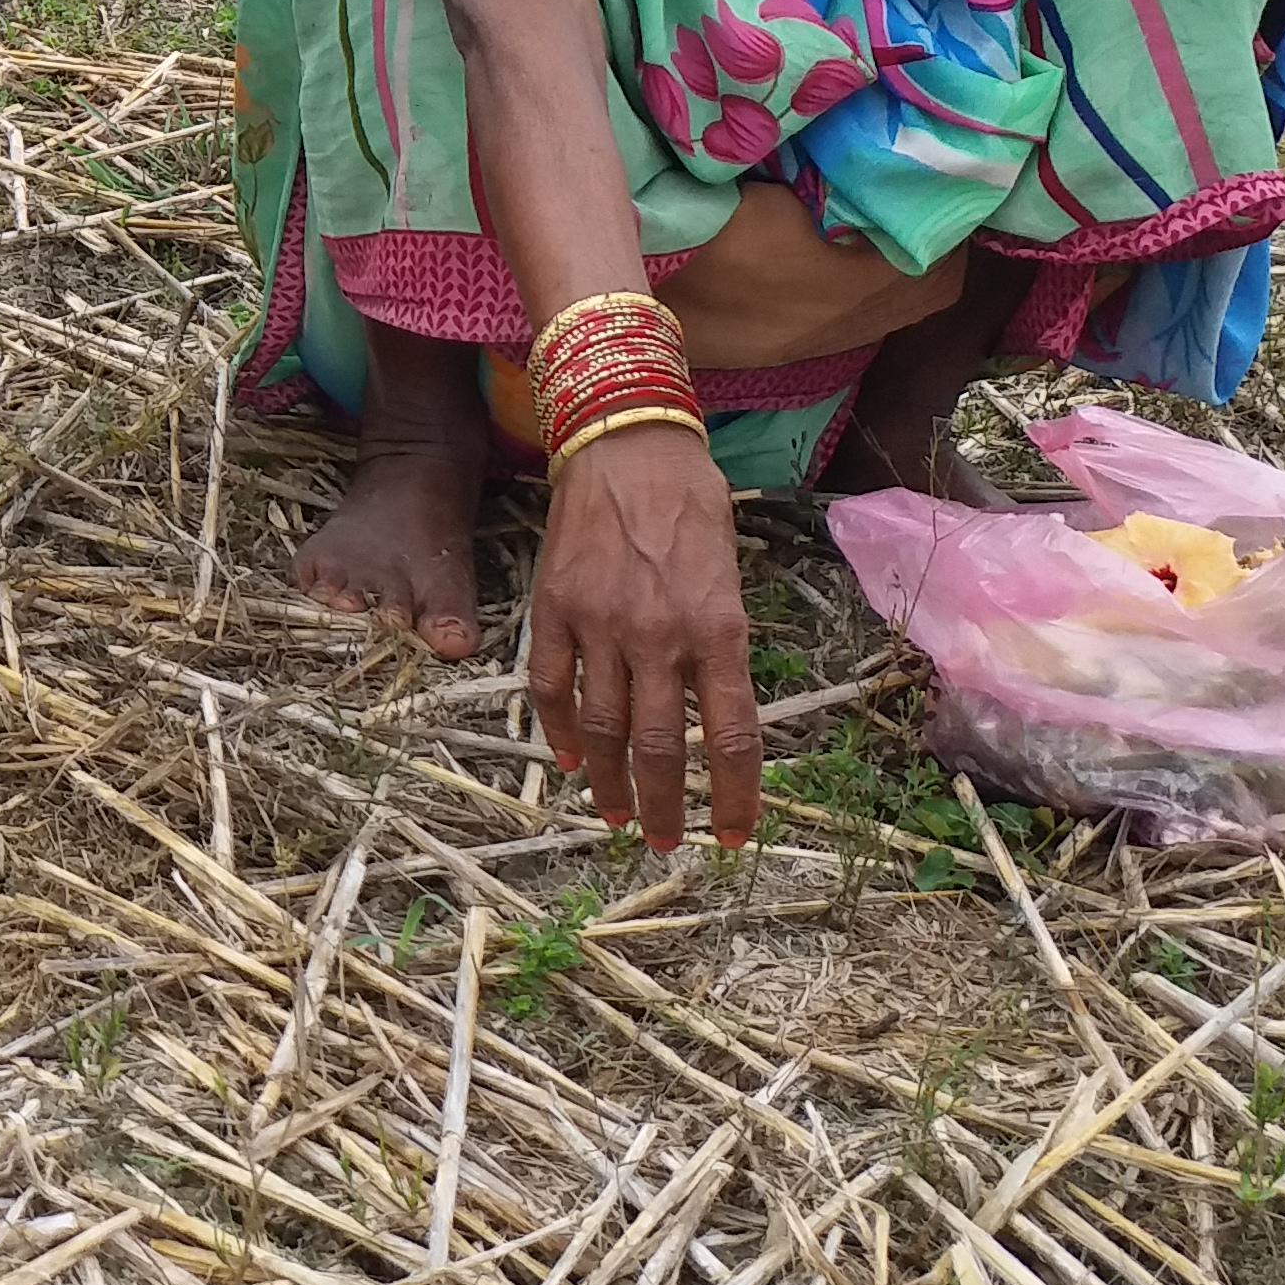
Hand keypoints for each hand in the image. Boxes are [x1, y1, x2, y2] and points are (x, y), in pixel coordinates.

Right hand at [528, 422, 759, 849]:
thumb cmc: (691, 502)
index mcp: (718, 628)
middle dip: (665, 807)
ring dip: (611, 784)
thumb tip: (711, 709)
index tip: (734, 835)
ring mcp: (600, 624)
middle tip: (664, 842)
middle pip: (662, 746)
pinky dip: (557, 733)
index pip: (732, 735)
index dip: (735, 796)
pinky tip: (571, 762)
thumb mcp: (731, 574)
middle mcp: (659, 635)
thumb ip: (720, 643)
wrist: (625, 442)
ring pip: (601, 728)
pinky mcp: (553, 609)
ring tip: (618, 817)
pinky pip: (549, 686)